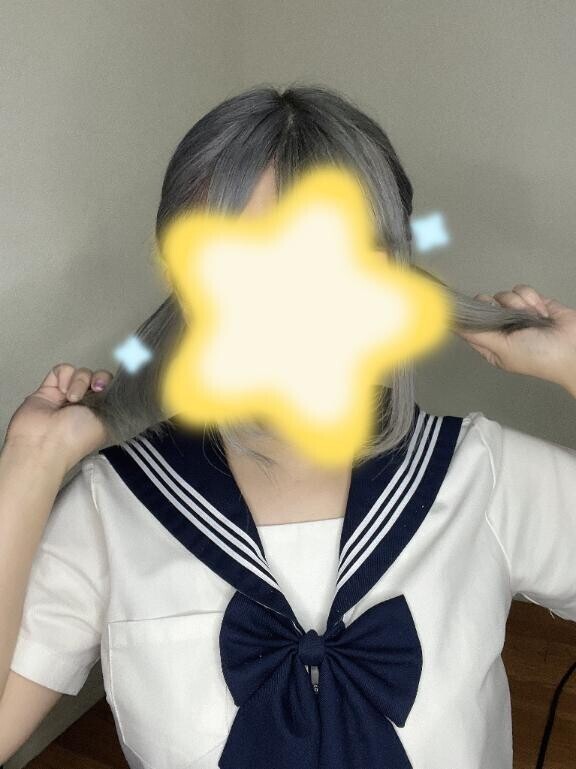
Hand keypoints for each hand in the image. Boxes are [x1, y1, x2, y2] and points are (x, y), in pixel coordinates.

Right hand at [4, 363, 113, 472]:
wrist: (46, 440)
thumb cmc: (77, 438)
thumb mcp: (109, 421)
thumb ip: (116, 404)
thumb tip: (122, 389)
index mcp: (102, 413)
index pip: (114, 390)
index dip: (115, 385)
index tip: (117, 386)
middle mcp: (86, 403)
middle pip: (99, 377)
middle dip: (100, 379)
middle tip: (97, 388)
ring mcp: (67, 394)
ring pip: (82, 372)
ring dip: (80, 381)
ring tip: (73, 398)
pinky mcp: (50, 388)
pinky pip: (62, 370)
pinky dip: (64, 376)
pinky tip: (61, 391)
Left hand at [453, 284, 575, 391]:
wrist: (574, 349)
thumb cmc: (538, 356)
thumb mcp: (502, 348)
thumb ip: (477, 335)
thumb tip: (452, 326)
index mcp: (491, 343)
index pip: (470, 325)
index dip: (466, 314)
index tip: (463, 305)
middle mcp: (501, 328)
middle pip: (484, 304)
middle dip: (495, 306)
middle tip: (505, 315)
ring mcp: (517, 314)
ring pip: (503, 295)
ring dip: (519, 305)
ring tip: (533, 319)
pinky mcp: (533, 302)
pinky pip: (521, 290)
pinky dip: (532, 299)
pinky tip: (541, 312)